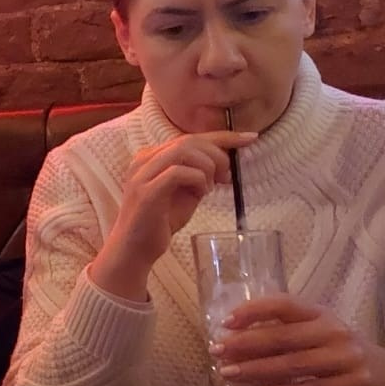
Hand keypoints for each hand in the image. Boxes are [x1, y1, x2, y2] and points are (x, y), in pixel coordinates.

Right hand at [89, 130, 256, 299]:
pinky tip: (200, 193)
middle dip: (217, 155)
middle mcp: (143, 160)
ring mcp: (142, 174)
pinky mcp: (146, 192)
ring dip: (207, 167)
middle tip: (226, 177)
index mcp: (151, 157)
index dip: (223, 136)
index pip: (190, 137)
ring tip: (210, 187)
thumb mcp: (184, 193)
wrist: (134, 249)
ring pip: (184, 151)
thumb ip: (197, 175)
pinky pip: (179, 172)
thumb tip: (223, 164)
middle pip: (189, 140)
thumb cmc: (159, 222)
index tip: (250, 138)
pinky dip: (197, 179)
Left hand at [213, 296, 384, 385]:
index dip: (253, 310)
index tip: (225, 322)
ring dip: (258, 370)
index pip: (283, 304)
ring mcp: (345, 357)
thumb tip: (231, 341)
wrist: (384, 376)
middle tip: (217, 352)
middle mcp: (333, 331)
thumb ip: (280, 334)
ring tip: (229, 374)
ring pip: (294, 364)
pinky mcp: (353, 383)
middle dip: (245, 344)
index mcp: (319, 313)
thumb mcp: (313, 335)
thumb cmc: (334, 352)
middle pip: (284, 336)